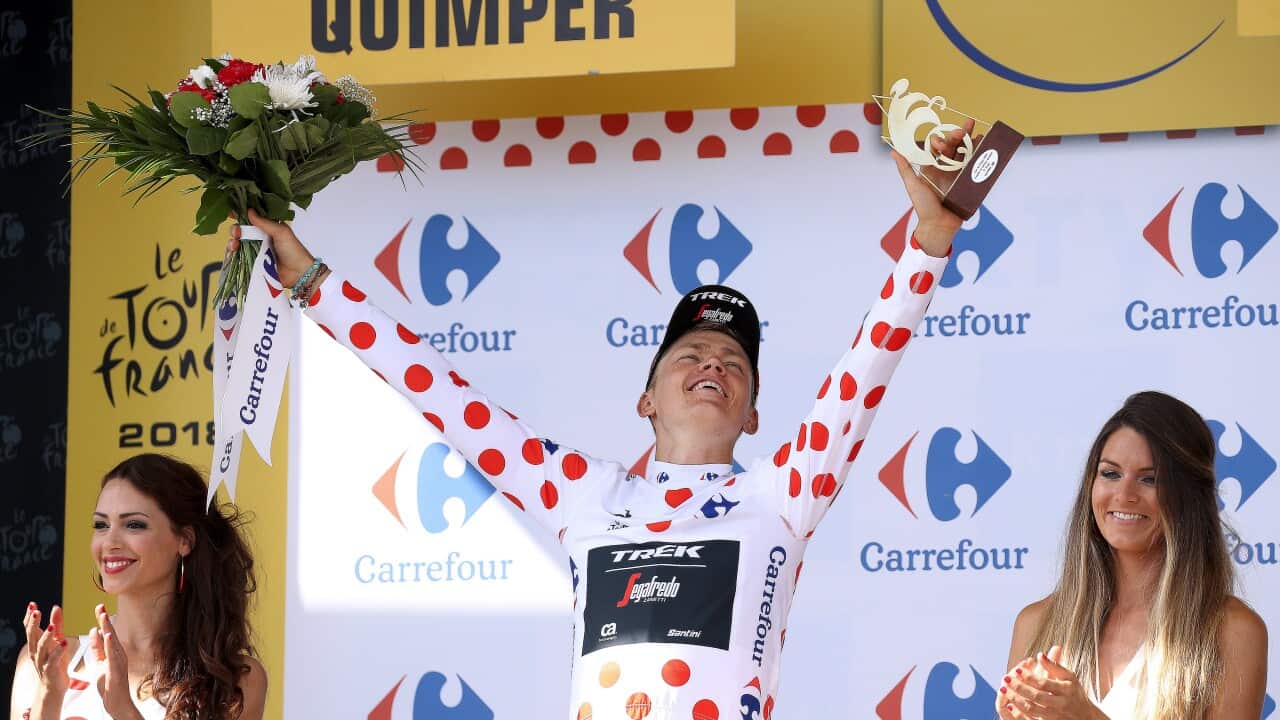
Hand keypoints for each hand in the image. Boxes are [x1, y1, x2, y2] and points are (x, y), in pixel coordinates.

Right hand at [23, 601, 69, 695]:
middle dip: (33, 624)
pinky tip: (65, 643)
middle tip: (36, 612)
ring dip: (46, 636)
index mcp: (36, 644)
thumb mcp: (57, 641)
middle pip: (32, 636)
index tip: (32, 604)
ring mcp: (42, 662)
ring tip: (52, 626)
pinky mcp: (50, 670)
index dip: (29, 617)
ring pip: (41, 648)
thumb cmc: (55, 662)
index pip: (30, 629)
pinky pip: (53, 660)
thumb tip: (56, 607)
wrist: (54, 687)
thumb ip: (57, 625)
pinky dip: (58, 652)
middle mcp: (36, 652)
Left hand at [91, 605, 141, 719]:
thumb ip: (97, 648)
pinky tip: (108, 636)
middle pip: (111, 634)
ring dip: (108, 629)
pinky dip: (111, 645)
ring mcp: (119, 663)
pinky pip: (114, 656)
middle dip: (105, 620)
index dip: (102, 620)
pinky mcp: (117, 671)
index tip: (98, 607)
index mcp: (112, 653)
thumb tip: (94, 631)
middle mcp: (118, 655)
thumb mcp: (99, 663)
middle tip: (100, 606)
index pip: (106, 633)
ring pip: (113, 643)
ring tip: (103, 617)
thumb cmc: (109, 685)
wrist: (117, 704)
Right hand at [225, 208, 315, 287]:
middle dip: (235, 230)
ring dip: (232, 243)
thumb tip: (249, 210)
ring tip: (235, 245)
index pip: (250, 219)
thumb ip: (265, 222)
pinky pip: (238, 259)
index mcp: (267, 228)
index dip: (240, 215)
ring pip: (237, 244)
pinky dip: (231, 256)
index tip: (230, 213)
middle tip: (237, 232)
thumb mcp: (281, 232)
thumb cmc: (294, 250)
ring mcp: (255, 252)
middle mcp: (259, 239)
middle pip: (241, 232)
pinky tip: (232, 254)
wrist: (299, 273)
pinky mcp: (252, 264)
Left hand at [890, 118, 976, 257]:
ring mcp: (959, 173)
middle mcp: (946, 167)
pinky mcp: (969, 181)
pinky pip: (976, 165)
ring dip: (971, 140)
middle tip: (966, 126)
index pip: (937, 147)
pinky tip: (986, 143)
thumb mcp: (913, 185)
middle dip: (959, 135)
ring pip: (966, 152)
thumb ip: (905, 168)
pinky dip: (981, 153)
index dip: (940, 141)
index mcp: (932, 166)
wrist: (939, 225)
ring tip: (977, 128)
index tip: (939, 142)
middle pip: (954, 146)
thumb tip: (893, 151)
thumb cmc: (923, 207)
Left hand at [998, 646, 1104, 719]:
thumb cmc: (1074, 693)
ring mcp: (1056, 717)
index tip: (1016, 669)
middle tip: (1006, 678)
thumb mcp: (1069, 677)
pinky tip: (1009, 705)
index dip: (1029, 676)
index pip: (1044, 683)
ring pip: (1032, 710)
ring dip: (1016, 699)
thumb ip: (1054, 666)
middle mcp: (1062, 704)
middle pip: (1036, 697)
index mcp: (1067, 690)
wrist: (1086, 717)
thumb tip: (1039, 655)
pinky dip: (1020, 714)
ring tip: (1003, 689)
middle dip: (1019, 687)